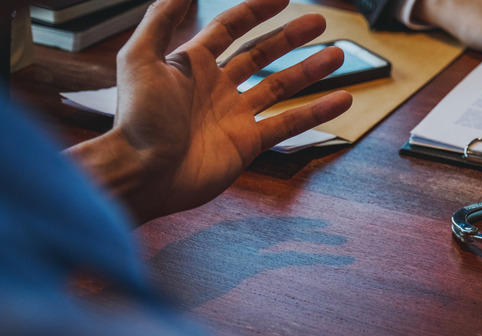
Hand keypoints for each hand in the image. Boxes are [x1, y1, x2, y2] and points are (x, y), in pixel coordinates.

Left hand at [66, 0, 351, 223]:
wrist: (145, 174)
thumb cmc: (139, 120)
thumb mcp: (140, 59)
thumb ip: (160, 19)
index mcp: (192, 63)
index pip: (231, 27)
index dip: (256, 10)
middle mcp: (217, 86)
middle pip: (261, 54)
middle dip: (290, 37)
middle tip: (320, 21)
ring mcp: (235, 115)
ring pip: (280, 86)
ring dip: (309, 70)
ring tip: (337, 56)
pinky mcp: (248, 143)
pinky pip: (288, 123)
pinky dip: (316, 112)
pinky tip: (341, 100)